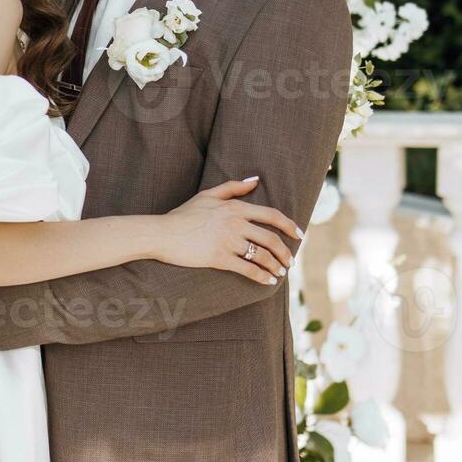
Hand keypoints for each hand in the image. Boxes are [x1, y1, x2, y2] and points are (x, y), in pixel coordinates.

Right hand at [157, 176, 300, 284]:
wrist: (161, 233)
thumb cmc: (182, 215)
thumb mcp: (207, 195)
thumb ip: (233, 187)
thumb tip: (255, 180)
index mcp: (235, 207)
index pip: (272, 215)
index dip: (290, 226)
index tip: (300, 235)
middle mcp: (235, 223)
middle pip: (271, 239)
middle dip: (285, 252)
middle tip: (290, 262)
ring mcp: (228, 241)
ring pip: (262, 256)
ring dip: (275, 266)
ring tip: (280, 273)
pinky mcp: (219, 258)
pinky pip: (248, 269)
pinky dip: (261, 277)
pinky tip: (268, 282)